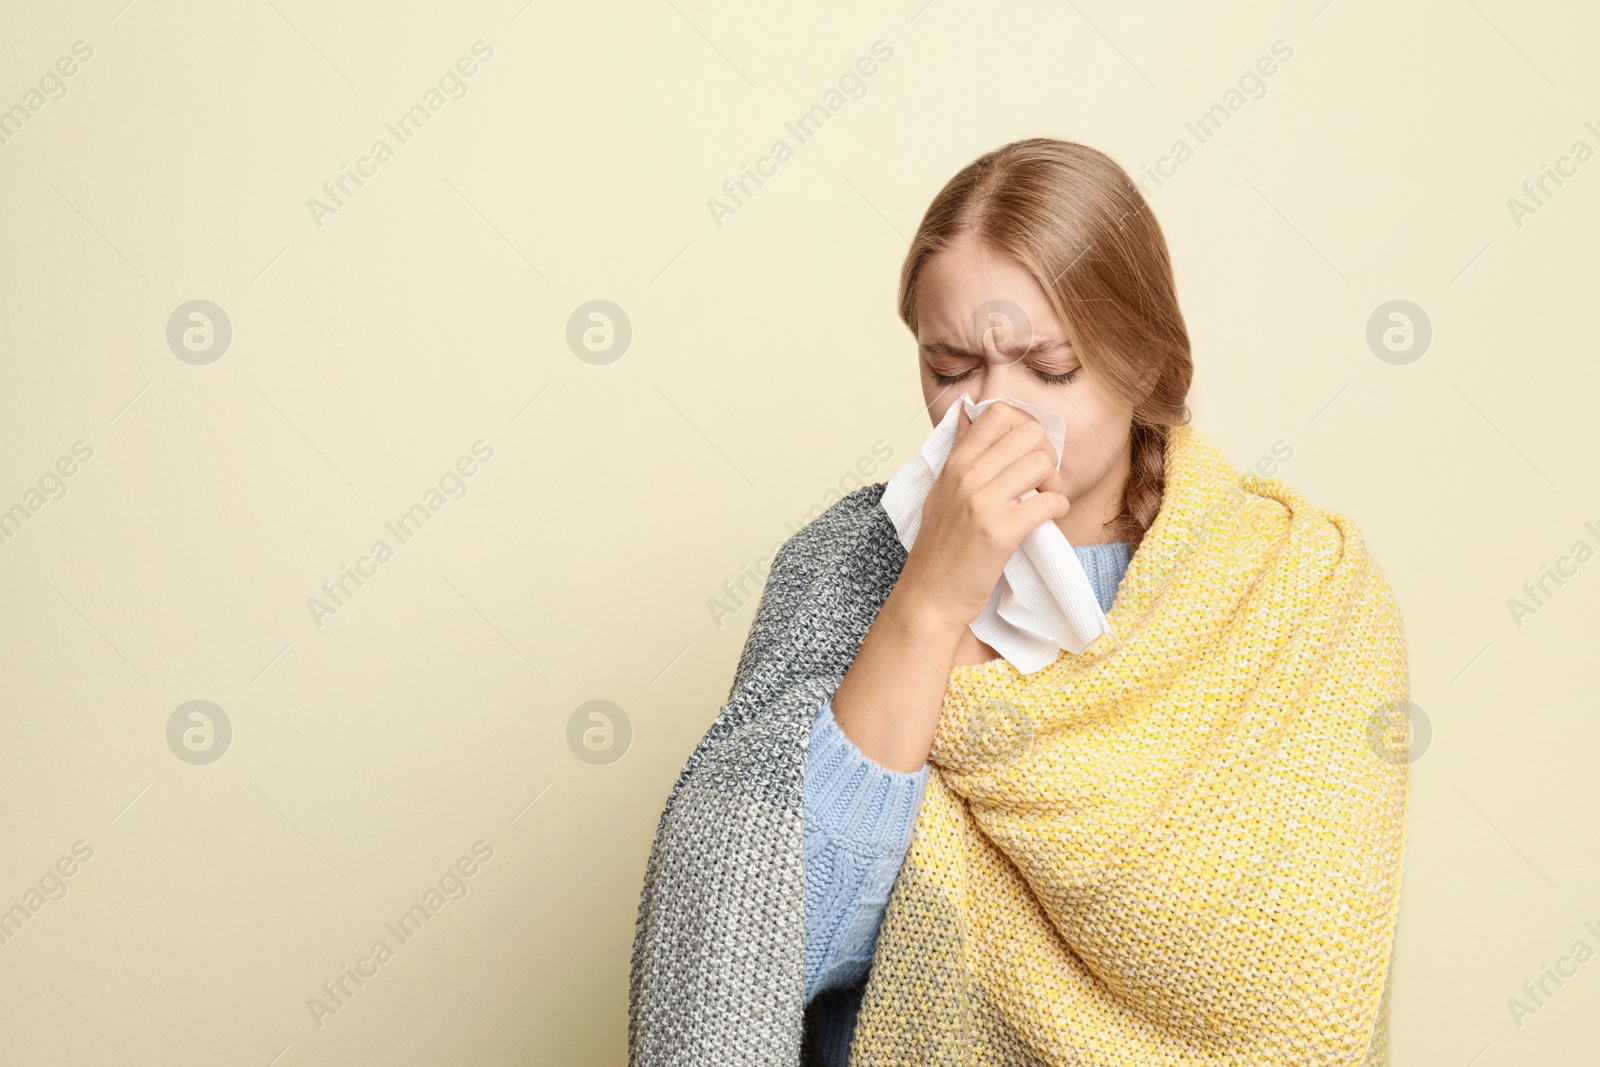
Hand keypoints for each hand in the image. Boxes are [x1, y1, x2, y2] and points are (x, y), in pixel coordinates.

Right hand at [895, 402, 1070, 633]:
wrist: (931, 594)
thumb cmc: (940, 546)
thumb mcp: (941, 490)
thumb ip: (959, 454)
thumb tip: (968, 416)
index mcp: (954, 462)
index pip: (998, 413)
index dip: (1025, 425)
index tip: (1028, 451)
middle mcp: (966, 475)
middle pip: (1029, 433)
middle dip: (1047, 453)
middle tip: (1042, 479)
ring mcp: (982, 502)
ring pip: (1042, 463)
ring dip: (1055, 482)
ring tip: (1045, 500)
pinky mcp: (1000, 531)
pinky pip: (1049, 501)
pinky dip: (1058, 508)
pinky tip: (1048, 519)